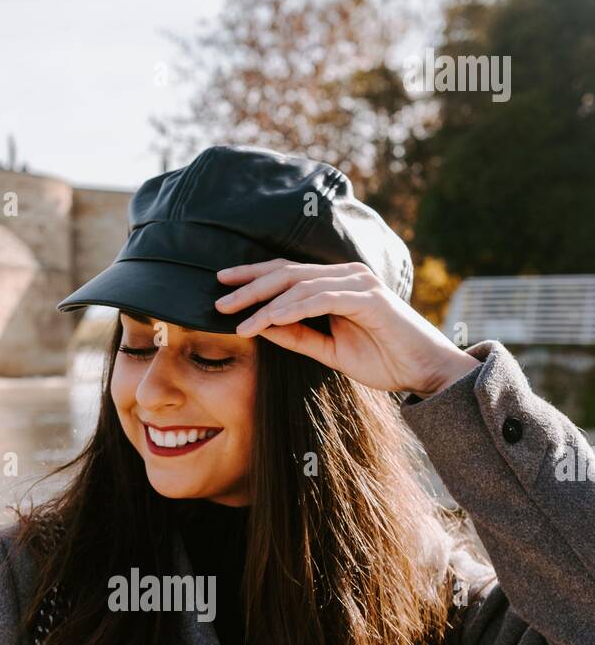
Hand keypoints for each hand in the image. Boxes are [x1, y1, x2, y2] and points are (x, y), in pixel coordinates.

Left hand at [215, 259, 479, 397]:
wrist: (425, 371)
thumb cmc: (383, 360)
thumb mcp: (329, 350)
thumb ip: (298, 336)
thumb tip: (262, 326)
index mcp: (338, 284)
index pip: (288, 274)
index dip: (254, 278)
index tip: (223, 288)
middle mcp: (347, 275)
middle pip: (288, 273)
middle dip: (250, 285)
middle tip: (219, 300)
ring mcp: (359, 283)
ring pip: (300, 284)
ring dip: (265, 303)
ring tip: (238, 320)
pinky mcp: (368, 297)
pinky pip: (320, 299)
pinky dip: (292, 310)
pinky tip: (268, 320)